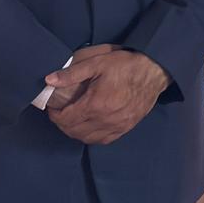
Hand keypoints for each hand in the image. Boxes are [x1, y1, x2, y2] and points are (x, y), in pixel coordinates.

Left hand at [44, 45, 169, 144]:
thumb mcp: (97, 62)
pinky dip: (91, 136)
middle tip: (59, 113)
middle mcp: (105, 119)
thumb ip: (72, 73)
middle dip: (62, 124)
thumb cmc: (125, 65)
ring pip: (87, 139)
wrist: (154, 72)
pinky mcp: (125, 128)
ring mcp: (117, 126)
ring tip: (71, 120)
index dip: (54, 115)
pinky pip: (103, 140)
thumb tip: (49, 80)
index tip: (52, 108)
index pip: (66, 119)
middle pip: (74, 131)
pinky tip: (88, 127)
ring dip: (75, 132)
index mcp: (96, 103)